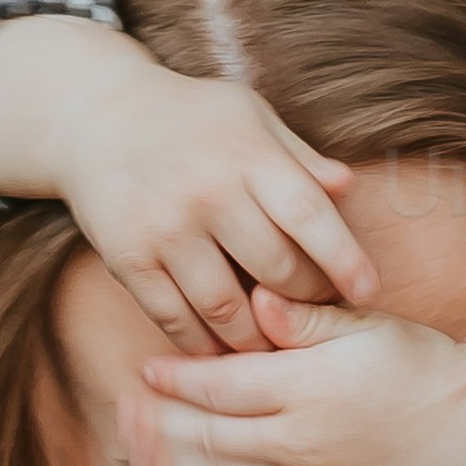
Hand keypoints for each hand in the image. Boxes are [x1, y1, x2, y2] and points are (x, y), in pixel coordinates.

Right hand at [63, 60, 380, 355]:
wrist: (96, 117)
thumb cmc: (190, 118)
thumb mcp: (249, 116)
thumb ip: (298, 157)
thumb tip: (349, 188)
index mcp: (247, 155)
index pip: (309, 217)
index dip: (345, 261)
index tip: (368, 292)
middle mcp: (207, 194)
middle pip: (276, 272)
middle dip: (304, 302)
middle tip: (315, 315)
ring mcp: (165, 231)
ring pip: (227, 311)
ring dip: (257, 339)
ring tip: (273, 345)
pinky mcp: (128, 260)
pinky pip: (176, 321)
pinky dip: (204, 346)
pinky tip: (222, 349)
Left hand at [127, 300, 465, 465]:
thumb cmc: (427, 368)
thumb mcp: (372, 326)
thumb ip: (309, 318)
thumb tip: (253, 298)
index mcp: (311, 388)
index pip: (222, 386)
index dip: (177, 380)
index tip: (146, 372)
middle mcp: (304, 444)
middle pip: (209, 439)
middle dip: (159, 429)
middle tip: (120, 417)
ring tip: (134, 458)